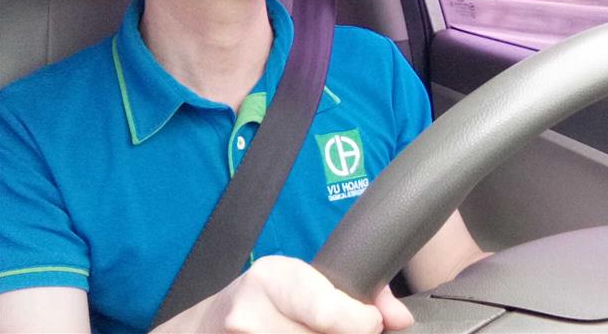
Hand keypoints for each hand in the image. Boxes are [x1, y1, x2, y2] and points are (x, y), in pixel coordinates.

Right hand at [153, 256, 413, 332]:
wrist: (207, 325)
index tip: (371, 323)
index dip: (358, 322)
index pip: (324, 310)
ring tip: (313, 332)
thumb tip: (400, 318)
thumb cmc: (267, 300)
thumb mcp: (302, 280)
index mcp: (270, 280)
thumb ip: (355, 292)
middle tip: (341, 329)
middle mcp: (249, 317)